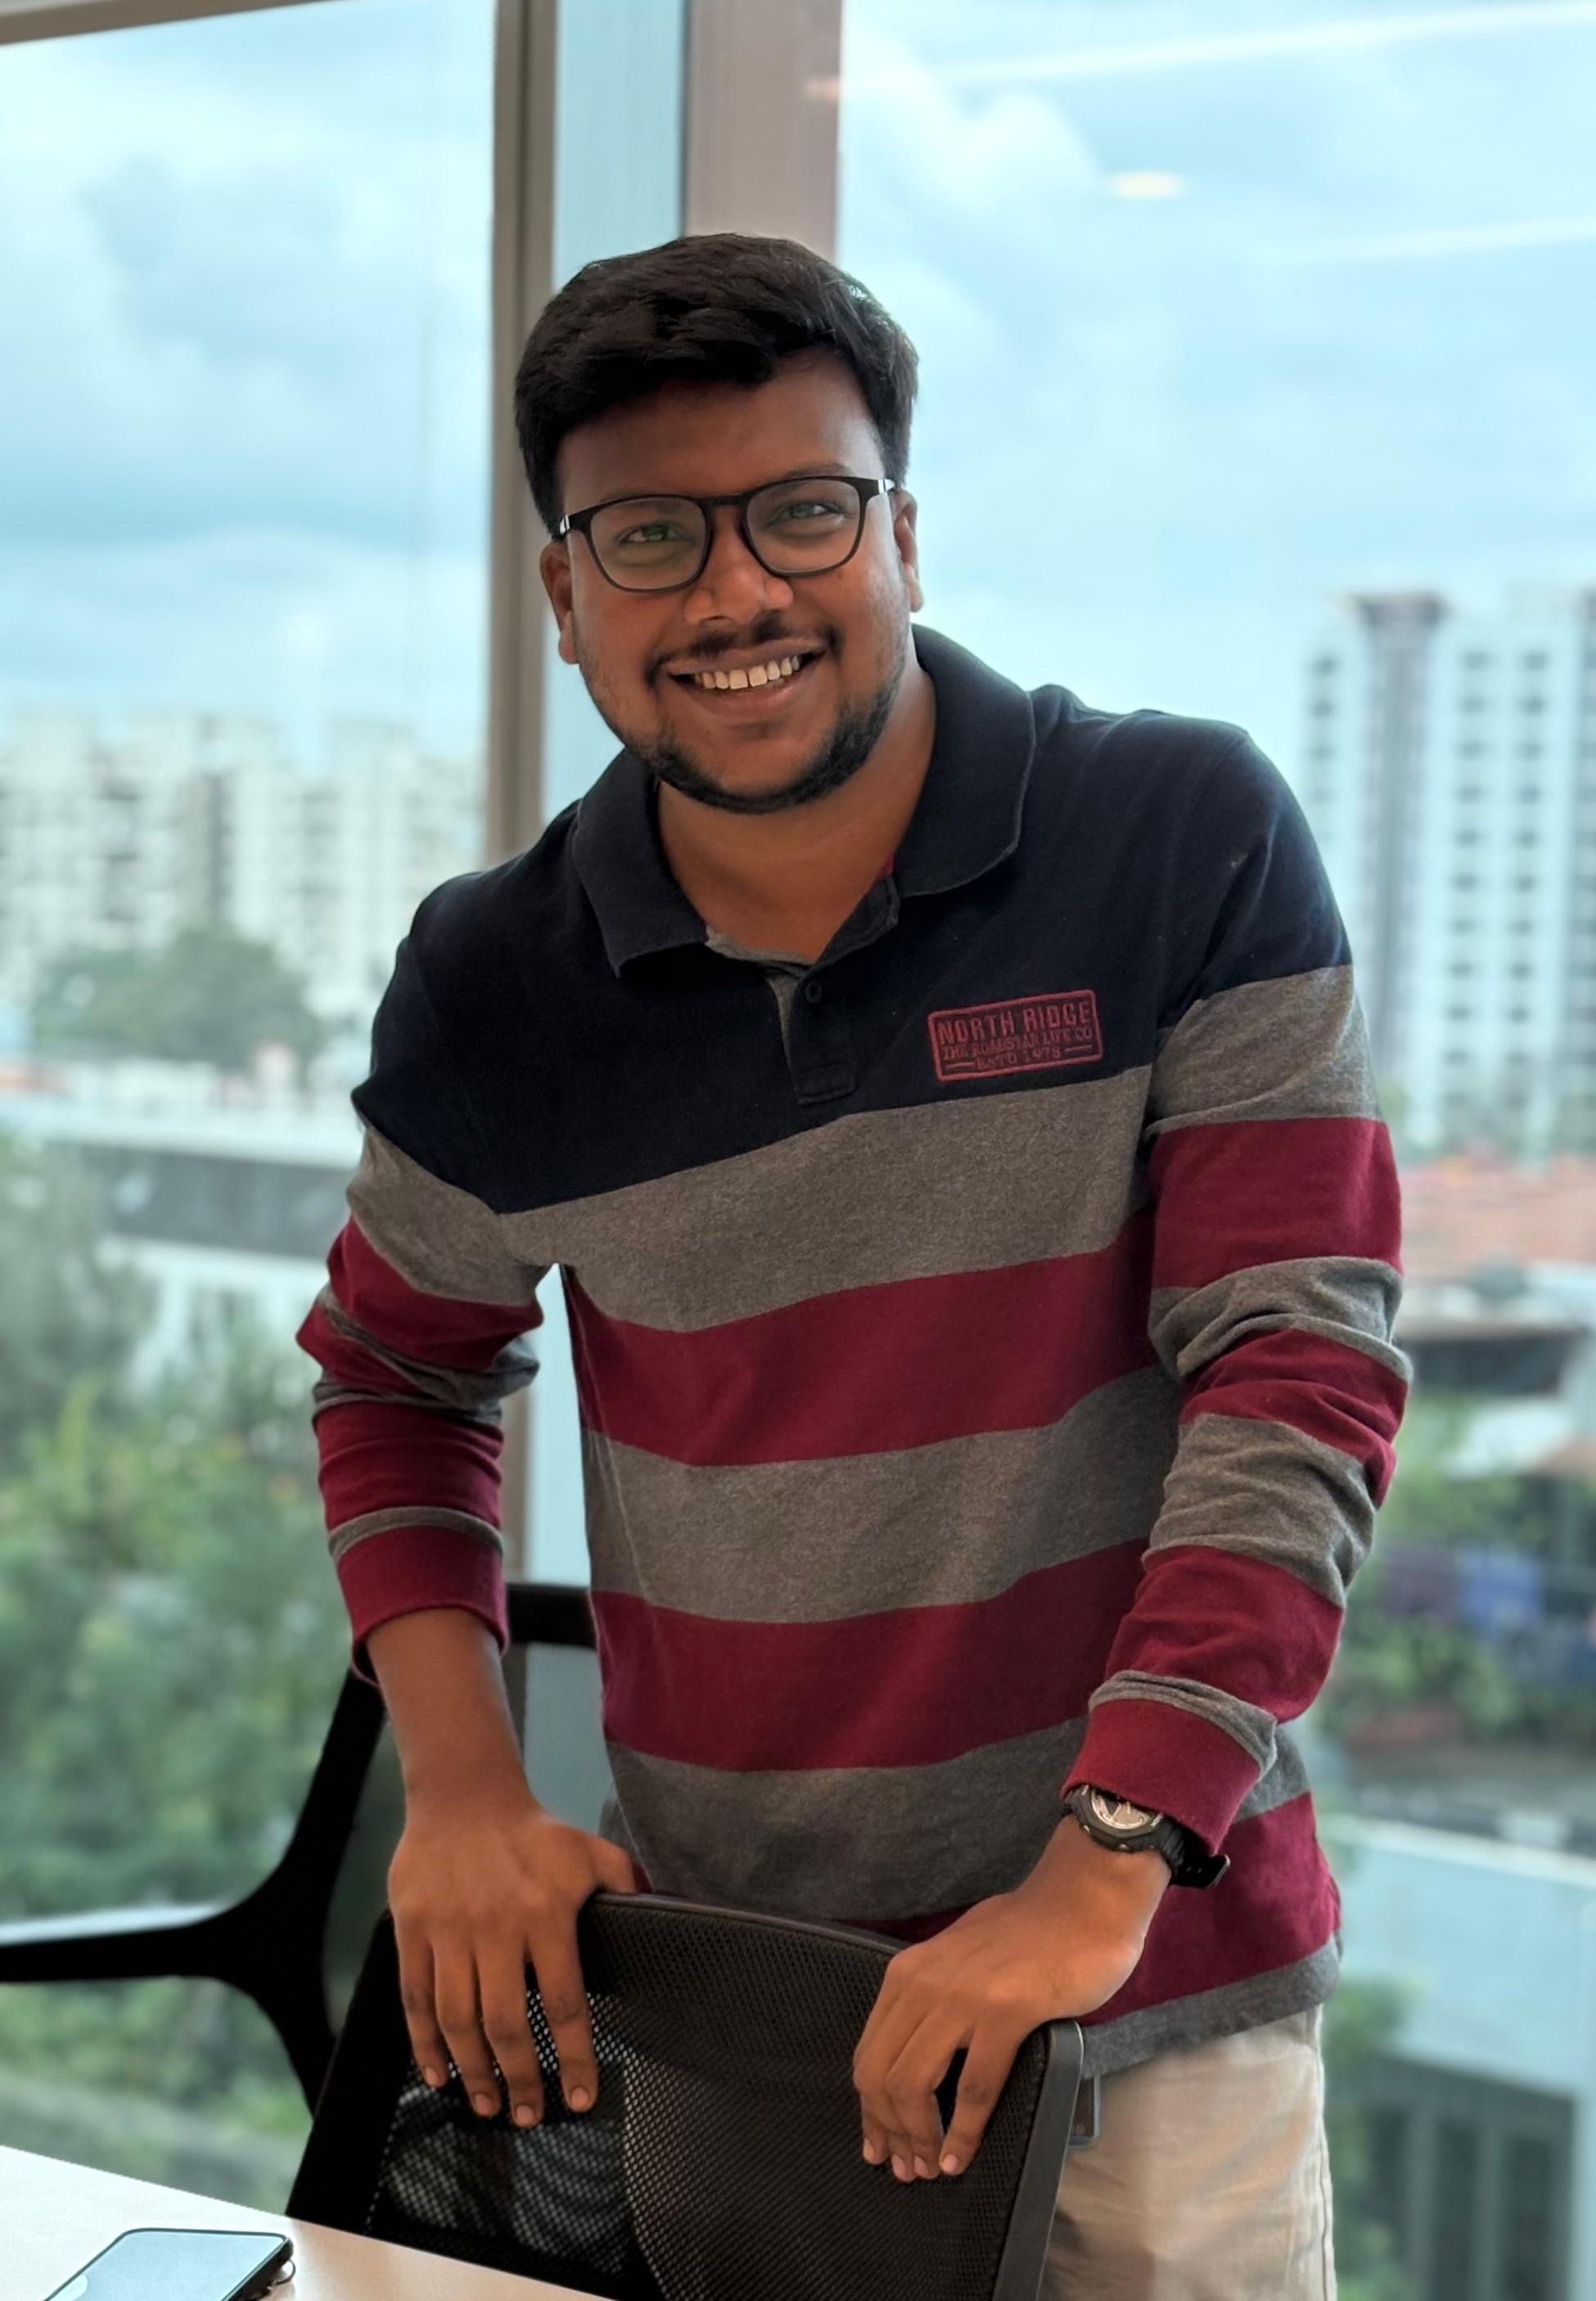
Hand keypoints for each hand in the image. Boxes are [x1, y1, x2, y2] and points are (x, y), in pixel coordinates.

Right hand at [388, 1775, 636, 2127]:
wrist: (462, 1795)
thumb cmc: (532, 1832)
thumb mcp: (587, 1850)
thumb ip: (623, 1883)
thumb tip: (660, 1911)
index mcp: (545, 1913)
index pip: (563, 2002)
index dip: (573, 2057)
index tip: (579, 2098)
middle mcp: (496, 1927)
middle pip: (505, 2023)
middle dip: (519, 2078)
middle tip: (527, 2115)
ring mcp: (449, 1930)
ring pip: (457, 2019)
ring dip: (473, 2071)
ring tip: (488, 2103)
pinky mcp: (412, 1929)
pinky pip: (415, 1999)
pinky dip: (424, 2044)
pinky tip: (438, 2074)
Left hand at [852, 1818, 1168, 2181]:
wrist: (1082, 1900)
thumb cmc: (1029, 1930)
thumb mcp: (958, 1957)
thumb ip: (934, 1996)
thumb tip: (920, 2052)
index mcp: (907, 1973)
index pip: (868, 2054)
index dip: (871, 2111)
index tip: (880, 2145)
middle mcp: (922, 1984)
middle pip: (881, 2076)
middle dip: (889, 2132)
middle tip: (906, 2168)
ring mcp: (961, 1998)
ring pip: (914, 2086)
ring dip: (920, 2138)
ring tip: (932, 2167)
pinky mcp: (1004, 2013)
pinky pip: (972, 2087)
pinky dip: (962, 2131)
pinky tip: (962, 2155)